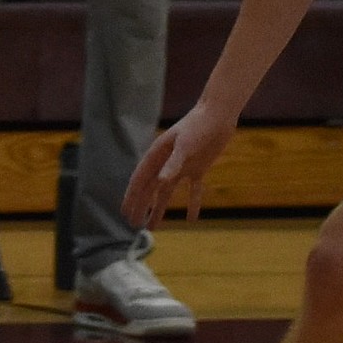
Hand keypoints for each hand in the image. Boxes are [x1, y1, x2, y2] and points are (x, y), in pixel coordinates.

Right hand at [123, 102, 236, 230]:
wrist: (218, 115)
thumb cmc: (198, 125)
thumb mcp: (185, 144)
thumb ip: (173, 163)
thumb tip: (161, 182)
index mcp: (157, 155)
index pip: (140, 180)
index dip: (131, 196)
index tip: (124, 213)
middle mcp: (167, 162)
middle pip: (150, 189)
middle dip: (141, 206)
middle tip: (133, 225)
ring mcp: (182, 166)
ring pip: (166, 192)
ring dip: (159, 208)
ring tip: (152, 227)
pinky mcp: (198, 168)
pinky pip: (193, 190)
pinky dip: (192, 203)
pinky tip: (191, 219)